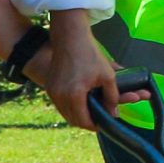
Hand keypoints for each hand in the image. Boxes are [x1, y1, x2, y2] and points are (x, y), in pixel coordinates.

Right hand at [31, 15, 116, 129]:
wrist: (70, 38)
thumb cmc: (90, 55)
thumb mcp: (107, 76)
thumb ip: (112, 97)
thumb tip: (115, 113)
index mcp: (74, 95)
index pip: (84, 121)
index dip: (95, 125)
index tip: (103, 123)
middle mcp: (59, 97)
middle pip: (73, 120)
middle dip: (86, 121)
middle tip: (98, 119)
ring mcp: (52, 92)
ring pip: (65, 113)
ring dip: (77, 115)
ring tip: (90, 111)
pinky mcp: (48, 86)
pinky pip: (60, 104)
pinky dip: (70, 106)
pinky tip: (80, 102)